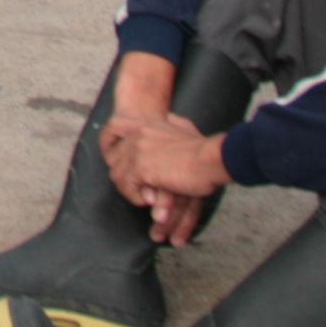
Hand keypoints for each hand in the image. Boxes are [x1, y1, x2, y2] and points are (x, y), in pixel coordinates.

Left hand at [100, 114, 227, 244]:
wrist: (214, 159)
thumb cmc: (206, 150)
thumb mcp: (186, 129)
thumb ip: (173, 125)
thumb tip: (168, 124)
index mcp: (148, 125)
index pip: (114, 131)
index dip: (112, 147)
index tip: (116, 161)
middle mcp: (138, 135)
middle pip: (114, 158)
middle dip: (124, 178)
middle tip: (138, 193)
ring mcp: (137, 150)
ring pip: (118, 175)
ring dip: (131, 192)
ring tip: (145, 201)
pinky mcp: (141, 168)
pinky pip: (127, 187)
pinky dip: (137, 198)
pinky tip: (150, 202)